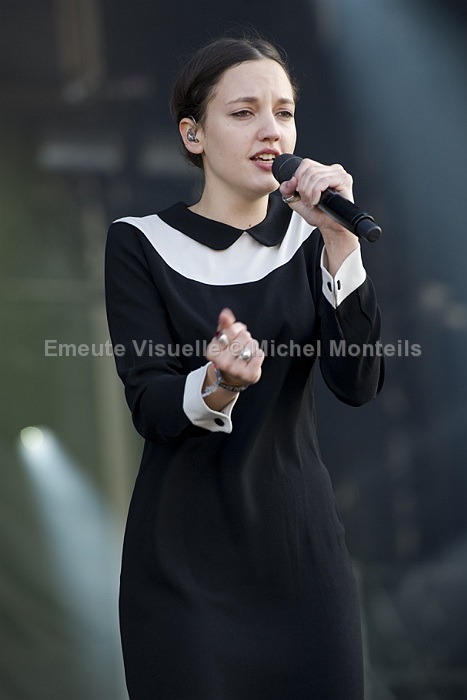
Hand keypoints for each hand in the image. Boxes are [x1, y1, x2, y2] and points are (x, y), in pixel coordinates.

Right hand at [205, 308, 263, 389]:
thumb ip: (224, 324)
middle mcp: (223, 363)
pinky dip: (258, 354)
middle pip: (244, 336)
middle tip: (240, 347)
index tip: (234, 336)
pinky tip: (251, 359)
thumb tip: (225, 313)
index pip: (231, 329)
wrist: (234, 376)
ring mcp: (236, 370)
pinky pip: (259, 354)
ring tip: (246, 353)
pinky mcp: (249, 375)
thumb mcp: (224, 337)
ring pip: (252, 344)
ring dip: (252, 346)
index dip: (236, 329)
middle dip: (245, 338)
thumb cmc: (229, 353)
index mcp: (212, 352)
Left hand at [280, 158, 358, 273]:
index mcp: (321, 171)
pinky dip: (316, 193)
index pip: (306, 163)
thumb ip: (287, 190)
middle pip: (309, 170)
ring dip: (309, 193)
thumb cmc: (318, 214)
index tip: (299, 192)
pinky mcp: (344, 180)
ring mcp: (339, 173)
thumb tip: (290, 181)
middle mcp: (331, 170)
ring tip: (312, 203)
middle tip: (307, 201)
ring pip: (315, 176)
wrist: (329, 226)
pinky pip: (324, 181)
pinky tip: (317, 202)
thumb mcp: (295, 201)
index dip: (298, 177)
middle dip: (303, 189)